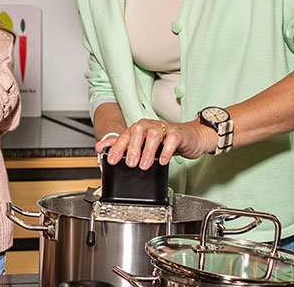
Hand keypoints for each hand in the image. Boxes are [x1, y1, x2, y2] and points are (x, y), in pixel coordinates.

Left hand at [99, 119, 214, 168]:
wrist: (192, 136)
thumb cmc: (166, 141)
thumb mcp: (144, 143)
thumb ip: (123, 144)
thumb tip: (101, 146)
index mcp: (140, 128)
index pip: (125, 135)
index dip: (117, 147)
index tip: (112, 160)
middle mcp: (150, 126)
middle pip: (137, 131)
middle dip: (132, 148)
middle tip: (130, 164)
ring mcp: (165, 129)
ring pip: (153, 135)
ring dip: (147, 151)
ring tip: (144, 166)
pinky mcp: (178, 135)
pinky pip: (171, 140)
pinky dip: (166, 150)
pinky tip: (163, 161)